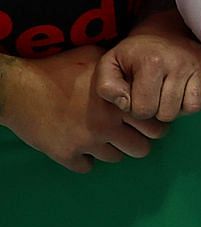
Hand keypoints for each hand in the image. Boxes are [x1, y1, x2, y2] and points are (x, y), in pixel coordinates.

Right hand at [0, 46, 167, 172]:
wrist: (17, 88)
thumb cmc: (57, 69)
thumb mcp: (94, 58)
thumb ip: (119, 68)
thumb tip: (137, 70)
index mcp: (119, 103)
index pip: (156, 127)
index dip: (154, 124)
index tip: (147, 121)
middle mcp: (107, 126)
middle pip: (142, 149)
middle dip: (138, 142)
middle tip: (129, 134)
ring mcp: (86, 143)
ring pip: (116, 159)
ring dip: (112, 150)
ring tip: (102, 137)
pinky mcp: (65, 155)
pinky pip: (87, 167)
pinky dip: (86, 160)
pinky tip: (81, 146)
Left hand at [93, 9, 200, 121]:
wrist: (164, 28)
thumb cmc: (136, 52)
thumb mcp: (110, 64)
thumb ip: (106, 86)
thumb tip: (125, 103)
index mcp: (151, 63)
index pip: (144, 111)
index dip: (137, 109)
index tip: (137, 96)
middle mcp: (179, 63)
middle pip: (169, 113)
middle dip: (159, 109)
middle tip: (156, 95)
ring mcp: (200, 64)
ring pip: (193, 107)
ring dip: (181, 106)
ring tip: (173, 94)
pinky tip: (195, 94)